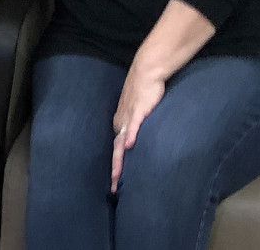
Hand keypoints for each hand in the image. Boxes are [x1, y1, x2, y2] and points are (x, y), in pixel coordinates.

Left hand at [110, 67, 165, 192]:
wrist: (147, 70)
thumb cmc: (144, 89)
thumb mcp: (137, 109)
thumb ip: (136, 122)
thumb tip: (135, 135)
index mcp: (121, 122)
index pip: (116, 149)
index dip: (115, 166)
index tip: (114, 183)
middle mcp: (121, 122)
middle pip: (116, 150)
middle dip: (114, 171)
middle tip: (112, 189)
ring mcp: (128, 116)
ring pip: (121, 143)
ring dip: (118, 160)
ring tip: (116, 177)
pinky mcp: (138, 110)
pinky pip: (133, 125)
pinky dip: (130, 136)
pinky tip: (128, 146)